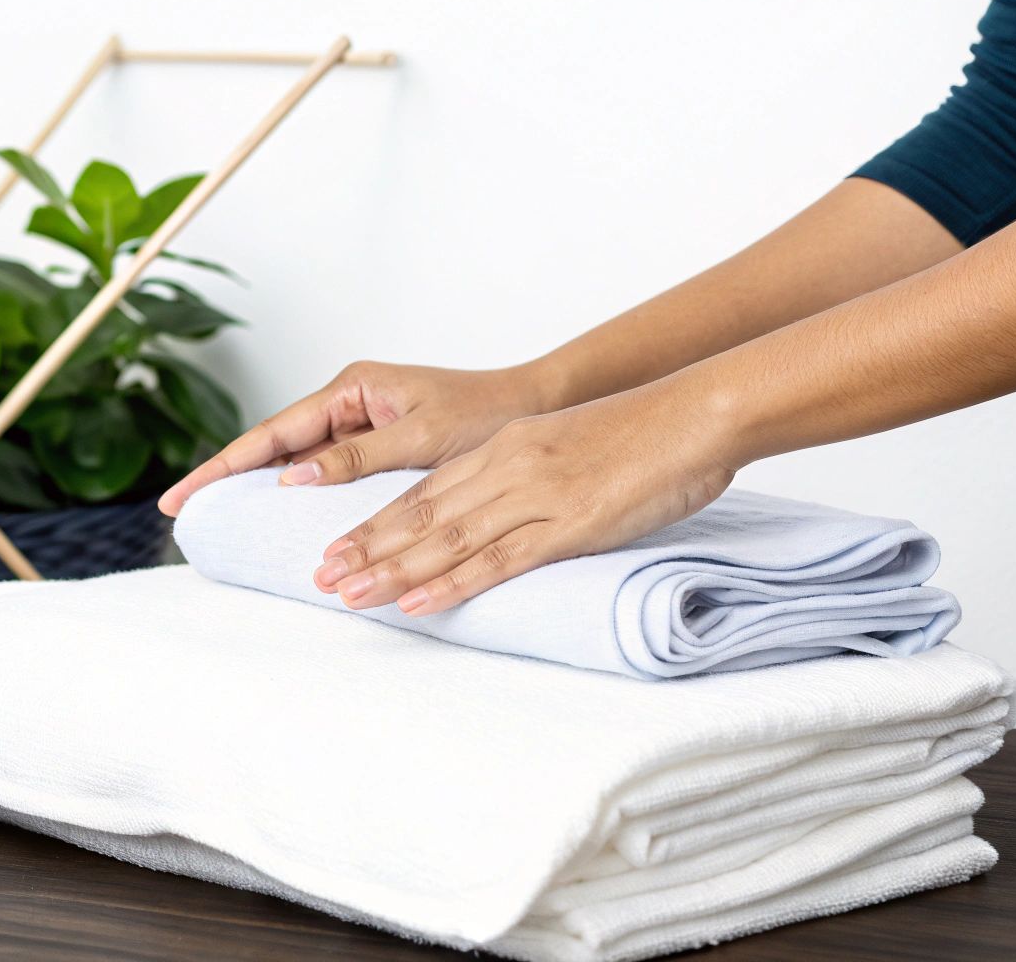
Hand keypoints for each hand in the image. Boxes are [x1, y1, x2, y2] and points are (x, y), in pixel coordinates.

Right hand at [158, 361, 558, 516]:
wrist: (534, 409)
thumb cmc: (487, 415)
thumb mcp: (421, 438)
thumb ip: (356, 458)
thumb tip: (291, 477)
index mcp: (352, 389)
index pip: (272, 432)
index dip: (224, 465)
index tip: (184, 492)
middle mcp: (349, 405)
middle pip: (272, 447)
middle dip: (226, 477)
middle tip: (180, 510)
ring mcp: (360, 429)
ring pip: (296, 465)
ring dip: (258, 490)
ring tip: (215, 519)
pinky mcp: (377, 452)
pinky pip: (328, 478)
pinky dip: (299, 499)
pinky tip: (274, 520)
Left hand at [313, 384, 738, 614]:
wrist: (695, 414)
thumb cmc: (640, 434)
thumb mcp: (565, 447)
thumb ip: (527, 479)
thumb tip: (501, 517)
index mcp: (503, 449)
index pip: (422, 493)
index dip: (375, 523)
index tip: (335, 548)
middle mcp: (506, 469)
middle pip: (419, 516)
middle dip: (365, 548)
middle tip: (320, 577)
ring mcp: (535, 496)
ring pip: (446, 539)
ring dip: (392, 570)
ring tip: (348, 595)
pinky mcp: (569, 524)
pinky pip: (499, 559)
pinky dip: (453, 583)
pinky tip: (417, 602)